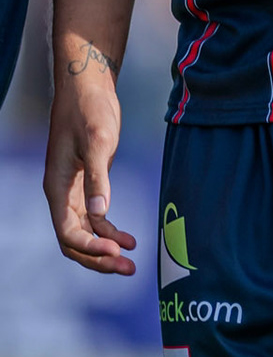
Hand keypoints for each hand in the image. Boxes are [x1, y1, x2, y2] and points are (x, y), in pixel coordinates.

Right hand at [44, 45, 134, 275]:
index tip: (114, 251)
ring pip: (85, 232)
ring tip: (131, 262)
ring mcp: (75, 190)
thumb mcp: (98, 141)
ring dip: (105, 248)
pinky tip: (128, 239)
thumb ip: (98, 178)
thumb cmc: (89, 110)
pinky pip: (95, 218)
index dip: (89, 247)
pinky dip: (109, 231)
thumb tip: (99, 214)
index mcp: (57, 187)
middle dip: (97, 258)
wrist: (88, 87)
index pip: (68, 231)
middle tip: (127, 269)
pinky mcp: (90, 182)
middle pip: (74, 240)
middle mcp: (62, 194)